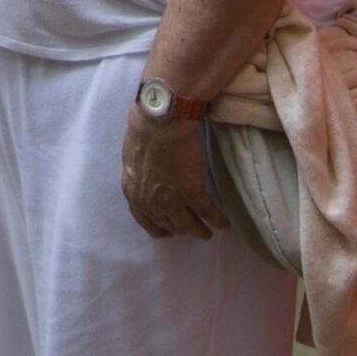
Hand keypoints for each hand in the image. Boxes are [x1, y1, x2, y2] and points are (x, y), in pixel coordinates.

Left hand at [121, 108, 225, 240]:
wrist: (160, 122)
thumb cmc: (144, 128)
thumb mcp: (133, 155)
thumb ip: (139, 170)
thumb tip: (145, 170)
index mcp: (133, 190)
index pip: (143, 217)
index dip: (156, 227)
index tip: (165, 234)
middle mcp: (150, 201)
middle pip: (166, 223)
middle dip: (179, 230)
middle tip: (190, 232)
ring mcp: (171, 199)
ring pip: (186, 223)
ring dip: (198, 230)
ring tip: (207, 234)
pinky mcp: (192, 193)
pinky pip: (207, 212)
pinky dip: (217, 220)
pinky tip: (224, 224)